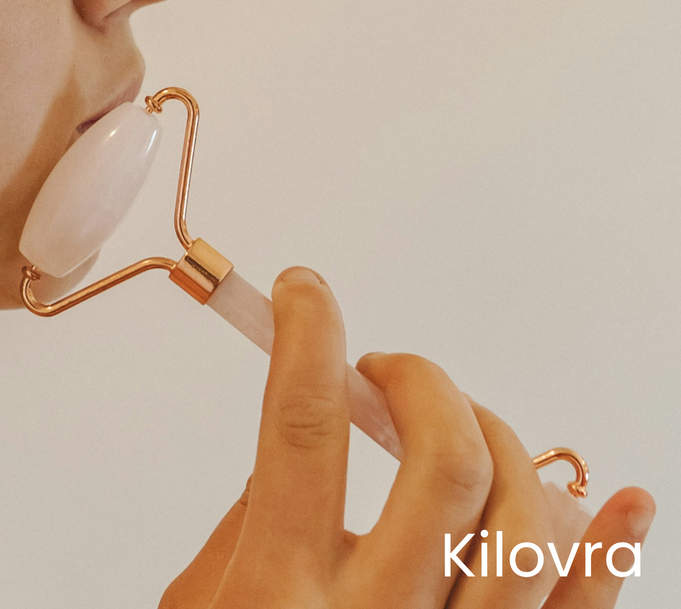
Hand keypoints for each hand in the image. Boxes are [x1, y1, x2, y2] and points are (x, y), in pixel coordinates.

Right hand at [160, 267, 653, 608]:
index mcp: (278, 602)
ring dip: (499, 442)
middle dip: (420, 381)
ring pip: (522, 524)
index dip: (306, 337)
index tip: (305, 292)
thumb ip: (246, 530)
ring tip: (459, 424)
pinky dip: (612, 551)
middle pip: (439, 463)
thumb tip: (309, 438)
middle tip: (388, 368)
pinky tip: (624, 497)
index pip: (302, 429)